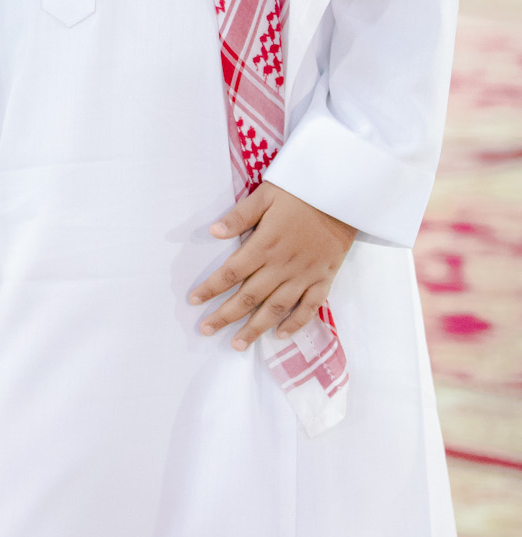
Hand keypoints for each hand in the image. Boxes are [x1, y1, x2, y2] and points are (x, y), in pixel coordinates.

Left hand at [190, 183, 354, 351]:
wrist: (343, 194)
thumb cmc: (300, 191)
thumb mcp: (265, 195)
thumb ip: (239, 216)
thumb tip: (212, 232)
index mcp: (265, 244)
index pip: (232, 273)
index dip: (211, 288)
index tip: (194, 301)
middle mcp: (282, 265)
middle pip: (250, 297)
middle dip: (225, 316)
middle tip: (205, 330)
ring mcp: (305, 275)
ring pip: (276, 308)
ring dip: (255, 328)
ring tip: (237, 344)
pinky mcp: (324, 278)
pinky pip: (310, 307)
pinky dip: (296, 323)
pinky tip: (280, 335)